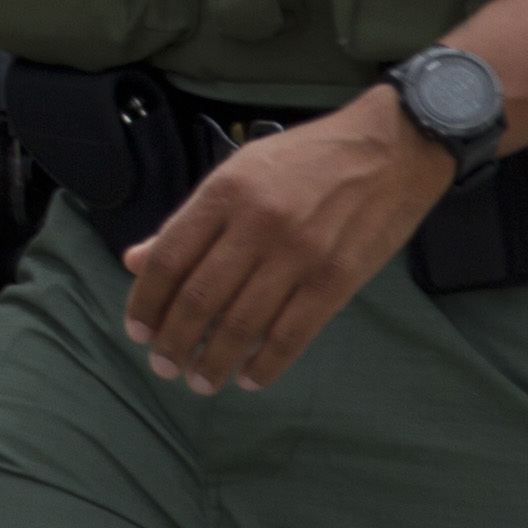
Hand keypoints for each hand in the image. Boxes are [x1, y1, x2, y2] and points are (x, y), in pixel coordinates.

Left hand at [115, 95, 448, 393]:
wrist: (392, 147)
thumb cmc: (307, 158)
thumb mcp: (239, 171)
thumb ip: (188, 220)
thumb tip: (135, 260)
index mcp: (225, 192)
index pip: (168, 259)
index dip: (146, 303)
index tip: (137, 331)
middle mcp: (256, 224)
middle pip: (199, 298)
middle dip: (173, 341)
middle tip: (163, 366)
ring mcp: (298, 254)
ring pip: (241, 323)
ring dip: (213, 360)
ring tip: (200, 380)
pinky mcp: (337, 280)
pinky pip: (290, 335)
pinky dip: (264, 364)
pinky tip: (248, 378)